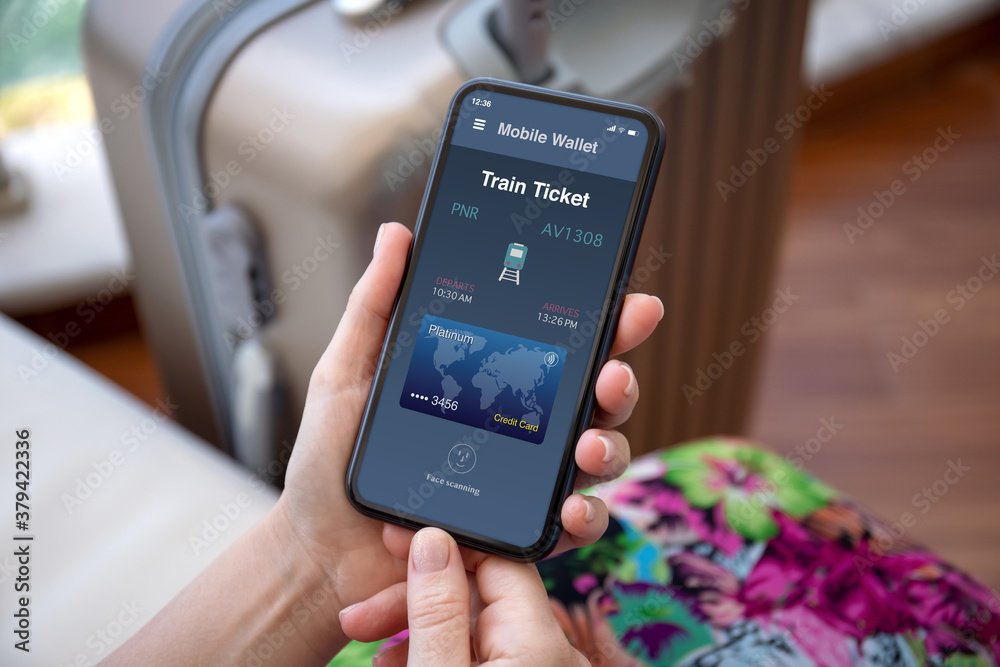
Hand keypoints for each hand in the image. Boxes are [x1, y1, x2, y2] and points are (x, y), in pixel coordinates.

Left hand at [276, 222, 662, 633]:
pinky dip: (586, 518)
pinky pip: (571, 528)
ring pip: (595, 458)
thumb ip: (375, 307)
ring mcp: (522, 484)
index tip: (628, 303)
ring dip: (610, 446)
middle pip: (591, 400)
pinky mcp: (517, 536)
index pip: (557, 347)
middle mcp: (517, 429)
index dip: (602, 325)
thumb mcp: (347, 373)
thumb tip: (398, 234)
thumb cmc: (329, 461)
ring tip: (587, 443)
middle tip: (612, 373)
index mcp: (490, 383)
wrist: (315, 549)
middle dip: (619, 381)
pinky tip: (572, 508)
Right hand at [340, 527, 588, 665]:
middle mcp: (547, 652)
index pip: (496, 558)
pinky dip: (435, 652)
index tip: (392, 543)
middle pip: (479, 593)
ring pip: (472, 626)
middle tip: (357, 613)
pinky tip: (392, 660)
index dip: (440, 546)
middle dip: (415, 596)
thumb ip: (437, 612)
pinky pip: (477, 654)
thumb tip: (433, 542)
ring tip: (363, 640)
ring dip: (416, 627)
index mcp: (539, 640)